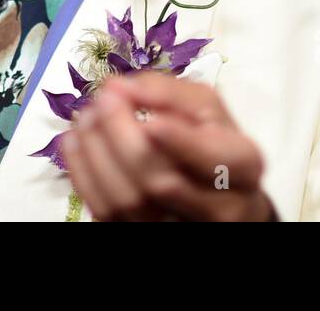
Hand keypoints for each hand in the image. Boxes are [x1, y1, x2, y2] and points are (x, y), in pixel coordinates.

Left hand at [63, 70, 274, 221]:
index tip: (149, 119)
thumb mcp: (207, 109)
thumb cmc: (213, 141)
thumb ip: (170, 92)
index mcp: (243, 165)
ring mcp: (176, 226)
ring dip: (96, 152)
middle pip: (162, 182)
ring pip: (127, 201)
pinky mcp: (142, 234)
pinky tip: (76, 141)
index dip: (179, 142)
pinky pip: (105, 211)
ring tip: (86, 116)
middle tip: (102, 100)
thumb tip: (122, 86)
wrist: (219, 194)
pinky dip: (83, 173)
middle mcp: (217, 206)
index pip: (212, 160)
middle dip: (123, 137)